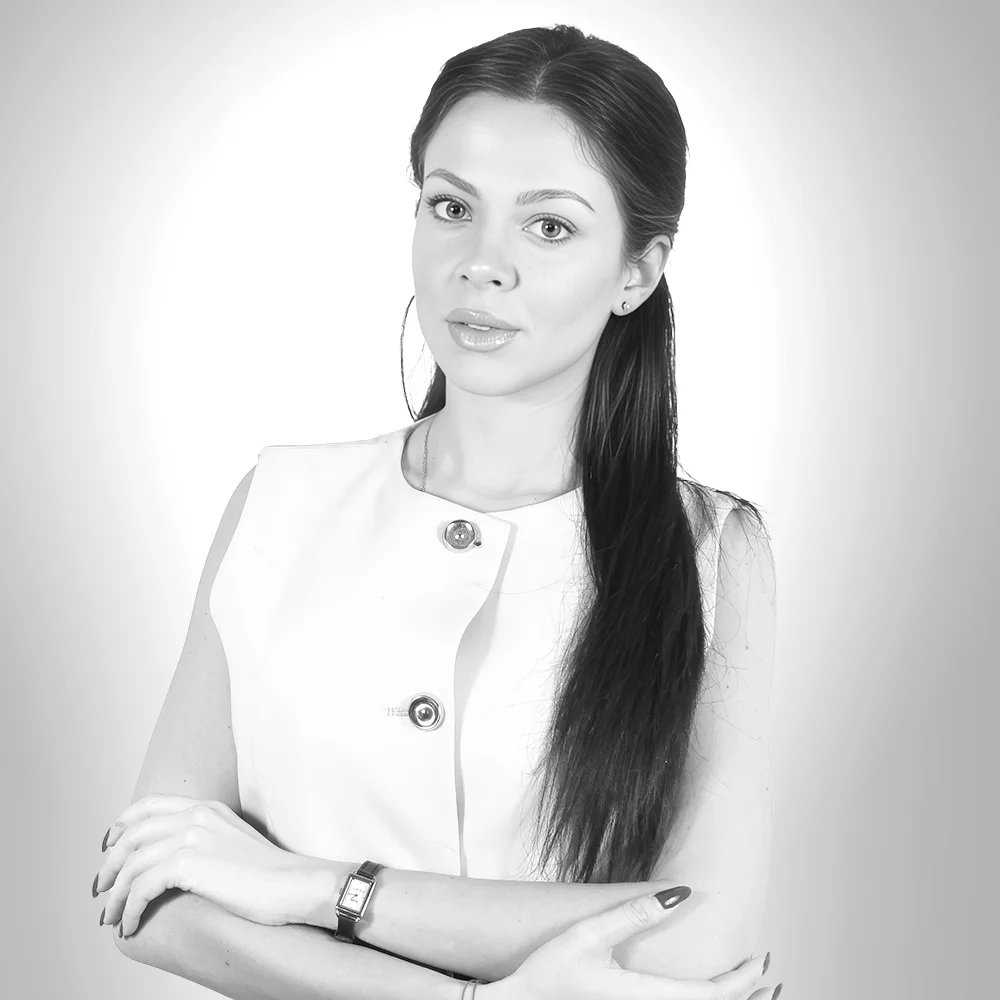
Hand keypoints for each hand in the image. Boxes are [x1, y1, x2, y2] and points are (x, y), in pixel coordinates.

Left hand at [95, 794, 326, 936]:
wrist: (293, 883)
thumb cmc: (270, 874)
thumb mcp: (232, 843)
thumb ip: (204, 841)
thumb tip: (174, 866)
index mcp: (206, 808)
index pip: (150, 804)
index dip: (122, 823)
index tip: (108, 845)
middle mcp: (195, 815)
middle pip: (132, 834)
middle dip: (110, 865)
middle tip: (100, 890)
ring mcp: (191, 836)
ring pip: (132, 864)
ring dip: (114, 894)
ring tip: (110, 917)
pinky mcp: (189, 863)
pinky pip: (141, 888)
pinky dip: (129, 909)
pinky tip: (130, 925)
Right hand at [480, 888, 778, 999]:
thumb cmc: (547, 972)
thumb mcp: (588, 935)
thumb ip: (634, 915)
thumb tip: (681, 893)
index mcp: (646, 999)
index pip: (714, 996)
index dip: (743, 979)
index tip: (762, 957)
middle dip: (747, 996)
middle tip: (768, 971)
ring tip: (748, 984)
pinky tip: (703, 989)